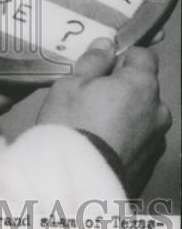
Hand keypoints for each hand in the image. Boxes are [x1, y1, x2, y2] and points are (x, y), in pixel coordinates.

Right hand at [36, 38, 171, 195]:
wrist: (77, 183)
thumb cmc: (71, 125)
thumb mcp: (70, 85)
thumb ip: (93, 62)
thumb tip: (106, 45)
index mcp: (141, 84)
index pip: (144, 55)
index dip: (122, 58)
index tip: (101, 68)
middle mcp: (158, 110)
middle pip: (144, 89)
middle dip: (123, 90)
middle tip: (90, 101)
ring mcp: (157, 140)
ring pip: (143, 117)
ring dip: (126, 117)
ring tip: (94, 129)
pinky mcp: (151, 166)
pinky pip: (139, 142)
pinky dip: (125, 140)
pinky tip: (101, 148)